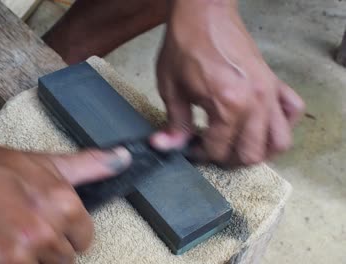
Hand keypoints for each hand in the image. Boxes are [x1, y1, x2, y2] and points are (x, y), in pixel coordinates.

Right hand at [0, 138, 130, 263]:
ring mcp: (11, 257)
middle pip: (62, 259)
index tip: (49, 225)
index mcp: (62, 206)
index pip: (84, 239)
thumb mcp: (44, 162)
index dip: (68, 233)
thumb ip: (90, 164)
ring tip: (4, 238)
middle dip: (46, 248)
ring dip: (24, 260)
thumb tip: (125, 158)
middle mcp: (41, 234)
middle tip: (20, 229)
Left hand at [151, 0, 304, 166]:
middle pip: (251, 154)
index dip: (201, 154)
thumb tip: (167, 146)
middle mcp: (255, 103)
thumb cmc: (185, 45)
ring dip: (259, 149)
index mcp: (228, 106)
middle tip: (212, 148)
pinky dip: (281, 124)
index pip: (219, 149)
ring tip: (237, 143)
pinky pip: (292, 111)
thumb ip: (175, 122)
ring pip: (279, 141)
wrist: (203, 14)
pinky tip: (260, 123)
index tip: (191, 148)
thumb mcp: (171, 87)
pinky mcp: (274, 81)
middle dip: (228, 157)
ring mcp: (269, 92)